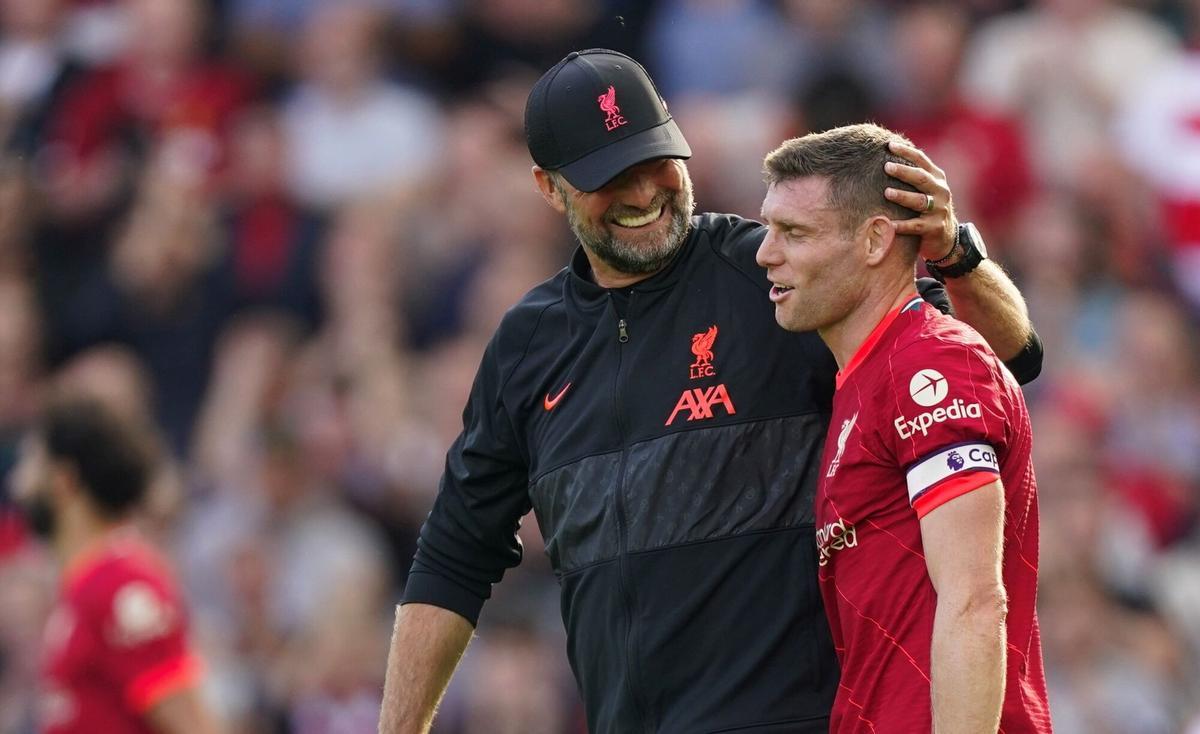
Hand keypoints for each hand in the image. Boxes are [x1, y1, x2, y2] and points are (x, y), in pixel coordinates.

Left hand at [883, 140, 958, 261]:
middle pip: (921, 178)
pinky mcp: (935, 228)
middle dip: (904, 172)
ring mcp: (939, 210)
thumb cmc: (928, 209)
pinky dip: (903, 225)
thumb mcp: (926, 189)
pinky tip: (890, 223)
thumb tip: (887, 154)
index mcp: (937, 178)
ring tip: (887, 192)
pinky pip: (916, 225)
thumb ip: (914, 175)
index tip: (889, 145)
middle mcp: (940, 191)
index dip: (906, 151)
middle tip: (886, 166)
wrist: (946, 238)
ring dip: (903, 196)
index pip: (922, 160)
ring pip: (919, 201)